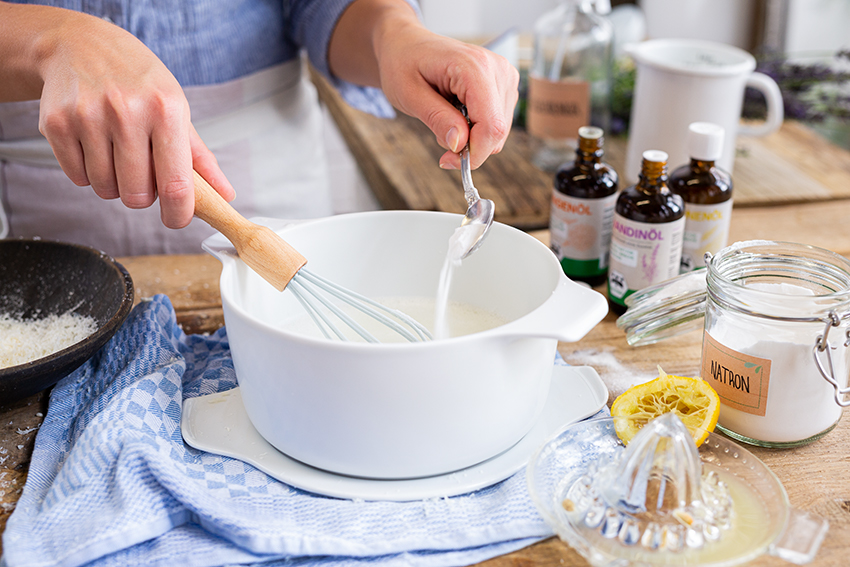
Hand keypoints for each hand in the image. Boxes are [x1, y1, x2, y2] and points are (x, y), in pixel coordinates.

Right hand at [1, 4, 233, 227]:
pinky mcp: (55, 123)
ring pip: (105, 189)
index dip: (178, 213)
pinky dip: (87, 173)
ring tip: (117, 153)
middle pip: (137, 194)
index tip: (176, 219)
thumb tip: (224, 194)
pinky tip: (93, 146)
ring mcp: (87, 116)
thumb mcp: (176, 108)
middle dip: (142, 195)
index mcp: (165, 109)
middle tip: (142, 172)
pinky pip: (77, 177)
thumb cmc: (137, 80)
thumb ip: (199, 157)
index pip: (176, 183)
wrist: (81, 45)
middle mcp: (126, 111)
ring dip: (114, 184)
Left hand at [328, 0, 518, 169]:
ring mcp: (504, 76)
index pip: (491, 125)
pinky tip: (457, 112)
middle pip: (498, 131)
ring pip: (499, 131)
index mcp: (474, 66)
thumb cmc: (403, 63)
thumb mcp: (409, 94)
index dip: (474, 153)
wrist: (407, 44)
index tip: (448, 161)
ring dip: (472, 137)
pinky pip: (497, 122)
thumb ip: (437, 118)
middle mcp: (497, 69)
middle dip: (470, 147)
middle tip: (441, 142)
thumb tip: (459, 144)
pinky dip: (476, 128)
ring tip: (445, 116)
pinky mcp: (503, 85)